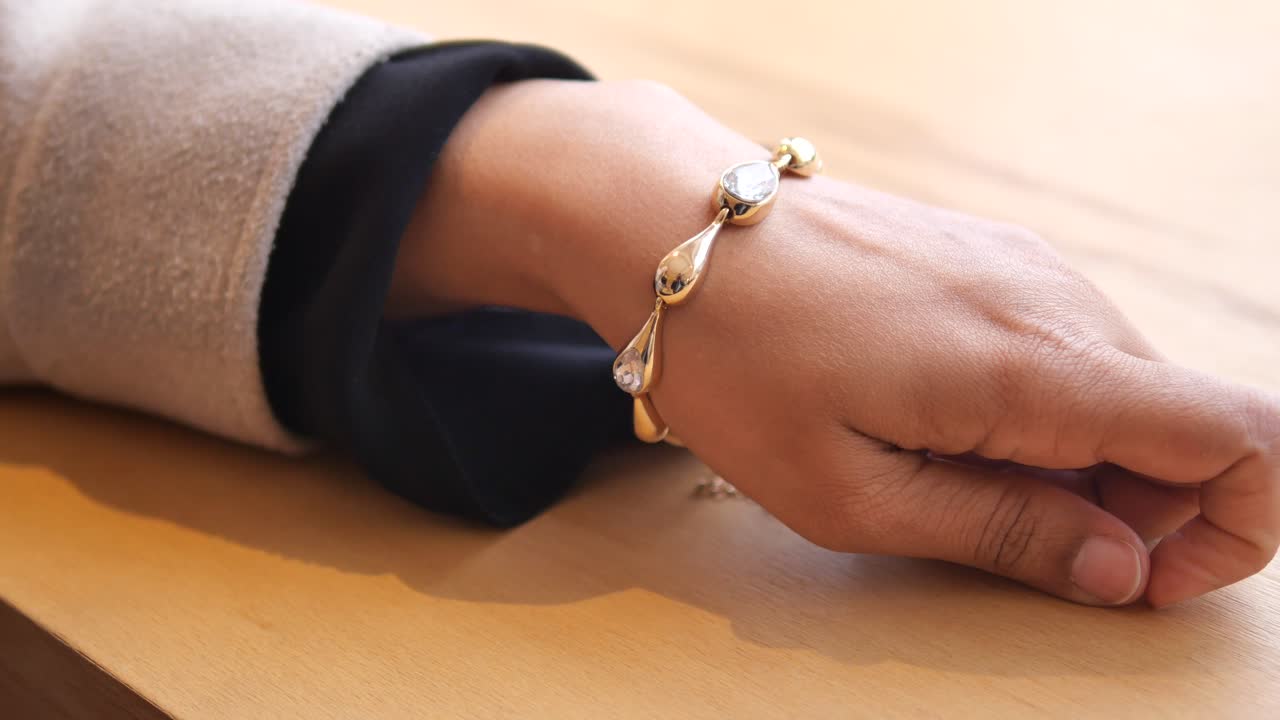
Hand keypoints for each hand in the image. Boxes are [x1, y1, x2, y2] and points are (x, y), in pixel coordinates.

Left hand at [391, 79, 1279, 606]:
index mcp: (1035, 367)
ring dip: (1075, 464)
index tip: (1135, 580)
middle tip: (1004, 540)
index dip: (1229, 533)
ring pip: (1124, 392)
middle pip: (1184, 428)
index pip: (1241, 438)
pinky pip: (1067, 351)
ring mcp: (1028, 269)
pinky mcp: (994, 259)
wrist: (679, 231)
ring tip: (946, 476)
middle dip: (1131, 513)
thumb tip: (1120, 572)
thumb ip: (1003, 534)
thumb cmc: (742, 364)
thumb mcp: (852, 493)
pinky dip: (1040, 413)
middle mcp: (1056, 301)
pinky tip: (940, 422)